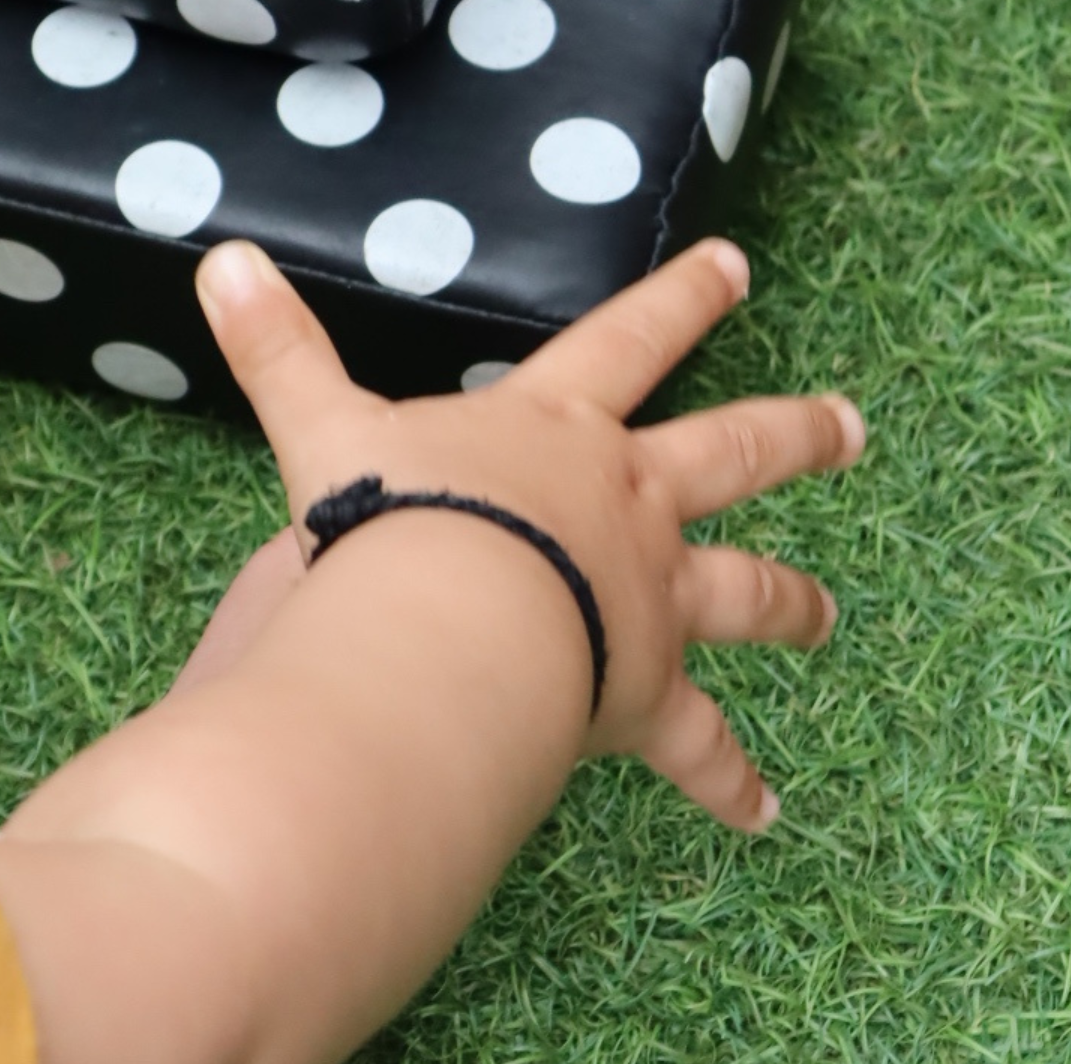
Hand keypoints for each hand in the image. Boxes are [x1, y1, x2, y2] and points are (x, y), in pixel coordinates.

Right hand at [195, 238, 862, 831]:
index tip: (736, 265)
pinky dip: (727, 776)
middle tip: (850, 426)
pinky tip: (762, 812)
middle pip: (731, 454)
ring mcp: (649, 594)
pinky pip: (696, 743)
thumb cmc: (394, 517)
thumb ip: (277, 346)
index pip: (629, 339)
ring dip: (791, 603)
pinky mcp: (644, 688)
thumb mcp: (324, 422)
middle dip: (793, 435)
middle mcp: (626, 502)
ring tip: (829, 616)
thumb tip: (219, 257)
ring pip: (744, 591)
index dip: (681, 299)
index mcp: (560, 429)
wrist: (446, 623)